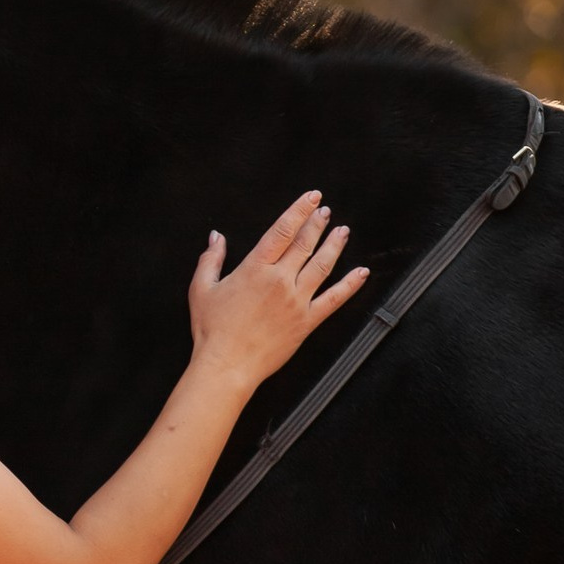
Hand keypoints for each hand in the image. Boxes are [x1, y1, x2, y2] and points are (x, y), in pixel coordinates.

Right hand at [187, 191, 367, 394]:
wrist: (227, 364)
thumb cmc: (212, 330)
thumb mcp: (202, 288)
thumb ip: (211, 259)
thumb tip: (216, 237)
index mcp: (255, 268)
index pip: (282, 230)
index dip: (299, 211)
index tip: (310, 199)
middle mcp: (280, 281)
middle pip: (304, 244)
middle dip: (317, 224)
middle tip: (326, 211)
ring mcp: (296, 301)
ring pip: (322, 266)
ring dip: (335, 246)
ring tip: (343, 231)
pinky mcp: (306, 321)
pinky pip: (334, 299)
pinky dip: (350, 285)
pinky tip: (361, 273)